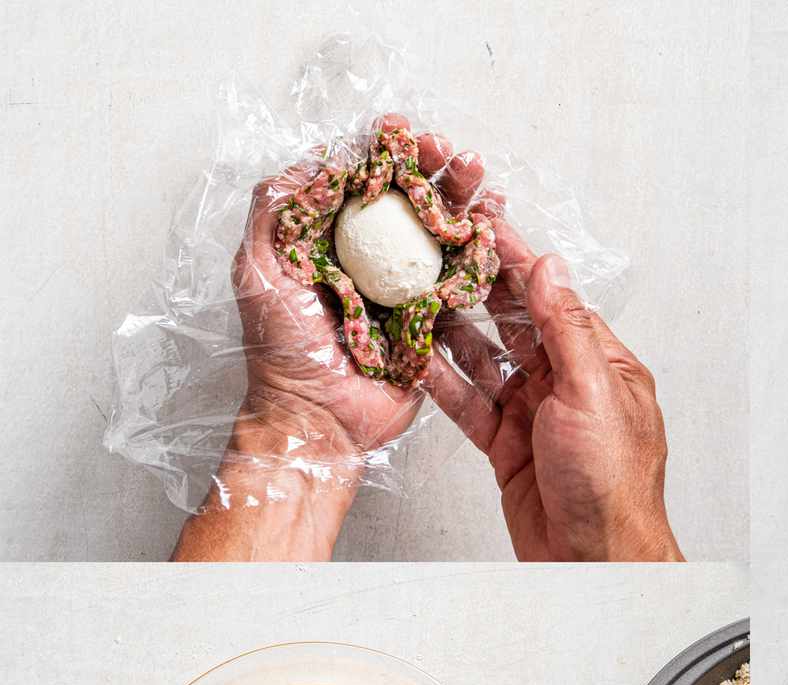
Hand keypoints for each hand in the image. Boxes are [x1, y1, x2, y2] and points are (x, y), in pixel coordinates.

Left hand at [174, 113, 483, 559]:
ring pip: (442, 230)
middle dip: (432, 168)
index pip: (363, 182)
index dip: (384, 152)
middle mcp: (372, 260)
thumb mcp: (258, 272)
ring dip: (463, 197)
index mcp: (332, 242)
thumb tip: (309, 163)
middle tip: (447, 149)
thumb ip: (273, 214)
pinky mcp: (436, 319)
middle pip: (409, 200)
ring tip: (477, 173)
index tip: (400, 130)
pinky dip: (482, 247)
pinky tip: (494, 219)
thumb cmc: (281, 352)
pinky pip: (463, 278)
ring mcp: (407, 288)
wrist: (319, 417)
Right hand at [424, 228, 681, 560]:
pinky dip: (442, 382)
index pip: (553, 299)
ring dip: (452, 330)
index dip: (517, 259)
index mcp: (602, 365)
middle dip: (477, 286)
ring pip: (485, 360)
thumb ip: (566, 330)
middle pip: (515, 323)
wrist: (596, 560)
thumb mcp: (592, 393)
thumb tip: (550, 269)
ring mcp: (535, 414)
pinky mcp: (506, 445)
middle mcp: (568, 384)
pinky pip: (469, 403)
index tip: (483, 222)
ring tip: (415, 292)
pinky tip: (415, 357)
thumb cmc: (613, 485)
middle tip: (437, 249)